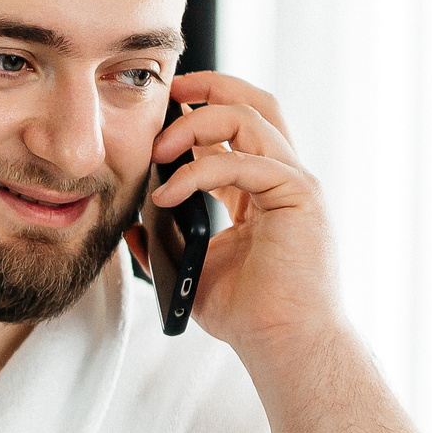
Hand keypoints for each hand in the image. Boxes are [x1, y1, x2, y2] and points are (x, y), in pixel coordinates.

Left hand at [144, 71, 343, 361]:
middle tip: (166, 94)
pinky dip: (198, 173)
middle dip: (210, 86)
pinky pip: (244, 164)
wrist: (284, 345)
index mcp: (261, 189)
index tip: (161, 108)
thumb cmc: (248, 314)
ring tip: (157, 150)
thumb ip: (166, 241)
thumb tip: (131, 227)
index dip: (199, 109)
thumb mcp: (193, 268)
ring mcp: (295, 184)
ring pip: (252, 118)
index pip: (237, 128)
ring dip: (197, 124)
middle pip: (256, 103)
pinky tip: (166, 195)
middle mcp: (283, 177)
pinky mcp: (300, 198)